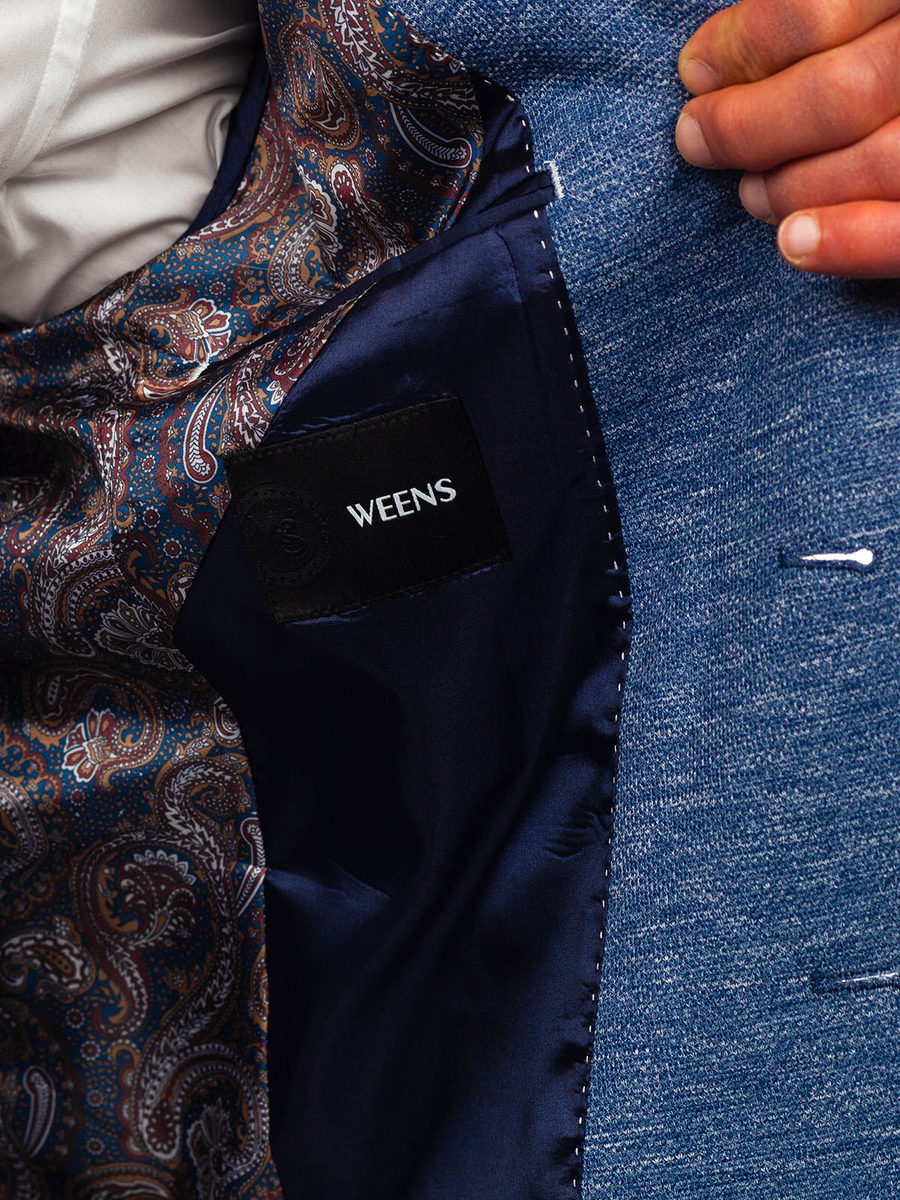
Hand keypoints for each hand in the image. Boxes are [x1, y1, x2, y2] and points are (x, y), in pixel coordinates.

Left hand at [676, 0, 899, 276]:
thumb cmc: (883, 59)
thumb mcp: (870, 17)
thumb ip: (825, 17)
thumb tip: (711, 60)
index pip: (821, 10)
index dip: (746, 43)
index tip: (695, 69)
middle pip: (841, 94)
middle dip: (748, 125)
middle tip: (696, 138)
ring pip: (875, 163)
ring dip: (791, 185)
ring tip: (751, 192)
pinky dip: (848, 242)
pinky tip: (791, 243)